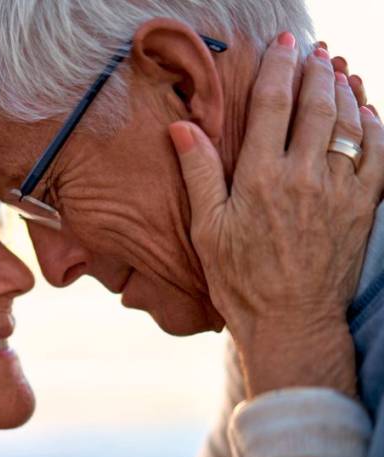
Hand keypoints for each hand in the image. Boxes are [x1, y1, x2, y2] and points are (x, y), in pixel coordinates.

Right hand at [169, 34, 383, 397]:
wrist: (290, 322)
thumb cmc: (240, 279)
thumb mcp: (207, 229)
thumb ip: (198, 173)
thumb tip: (181, 128)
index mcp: (260, 178)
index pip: (272, 106)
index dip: (278, 69)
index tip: (283, 44)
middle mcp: (303, 176)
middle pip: (316, 106)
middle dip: (316, 71)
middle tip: (315, 49)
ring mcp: (339, 191)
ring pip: (350, 125)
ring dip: (346, 91)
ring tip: (339, 69)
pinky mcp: (362, 208)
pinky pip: (378, 156)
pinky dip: (375, 127)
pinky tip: (368, 111)